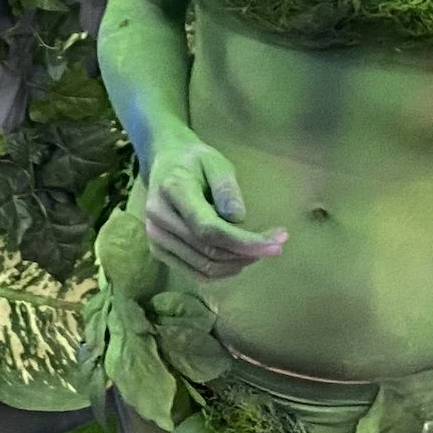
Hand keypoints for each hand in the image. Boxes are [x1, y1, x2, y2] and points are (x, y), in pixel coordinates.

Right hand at [143, 135, 288, 278]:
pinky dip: (221, 272)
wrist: (165, 164)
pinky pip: (194, 272)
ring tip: (260, 250)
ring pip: (203, 266)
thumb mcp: (215, 161)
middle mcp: (159, 220)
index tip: (276, 244)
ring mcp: (156, 239)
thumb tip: (238, 219)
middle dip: (247, 253)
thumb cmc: (194, 160)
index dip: (243, 242)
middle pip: (208, 250)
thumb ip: (226, 187)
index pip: (209, 228)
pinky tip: (240, 260)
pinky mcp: (159, 251)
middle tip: (276, 244)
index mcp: (173, 191)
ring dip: (237, 264)